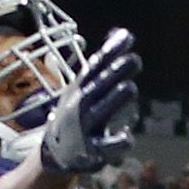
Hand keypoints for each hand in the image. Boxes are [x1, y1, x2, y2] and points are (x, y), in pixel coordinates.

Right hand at [36, 27, 140, 175]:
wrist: (54, 155)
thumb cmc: (76, 115)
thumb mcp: (82, 87)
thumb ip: (102, 64)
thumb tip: (122, 33)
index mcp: (79, 89)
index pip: (95, 65)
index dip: (111, 50)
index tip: (127, 36)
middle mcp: (80, 105)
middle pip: (102, 81)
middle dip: (120, 67)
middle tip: (135, 60)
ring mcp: (86, 127)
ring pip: (108, 105)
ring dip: (122, 95)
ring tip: (128, 90)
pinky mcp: (93, 151)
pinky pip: (114, 143)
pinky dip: (123, 137)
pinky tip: (125, 133)